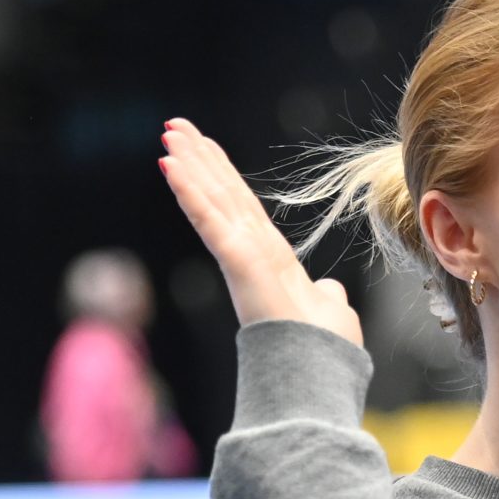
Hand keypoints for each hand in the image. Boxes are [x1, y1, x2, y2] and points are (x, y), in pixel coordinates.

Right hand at [160, 118, 362, 346]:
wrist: (321, 373)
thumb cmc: (325, 350)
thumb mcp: (330, 310)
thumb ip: (324, 296)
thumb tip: (329, 290)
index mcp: (272, 259)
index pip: (243, 207)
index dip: (223, 175)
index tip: (204, 145)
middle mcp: (252, 253)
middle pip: (222, 195)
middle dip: (199, 159)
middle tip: (174, 126)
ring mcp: (242, 257)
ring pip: (212, 201)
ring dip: (190, 165)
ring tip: (169, 133)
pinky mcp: (238, 263)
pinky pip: (210, 221)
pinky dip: (190, 193)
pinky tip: (170, 166)